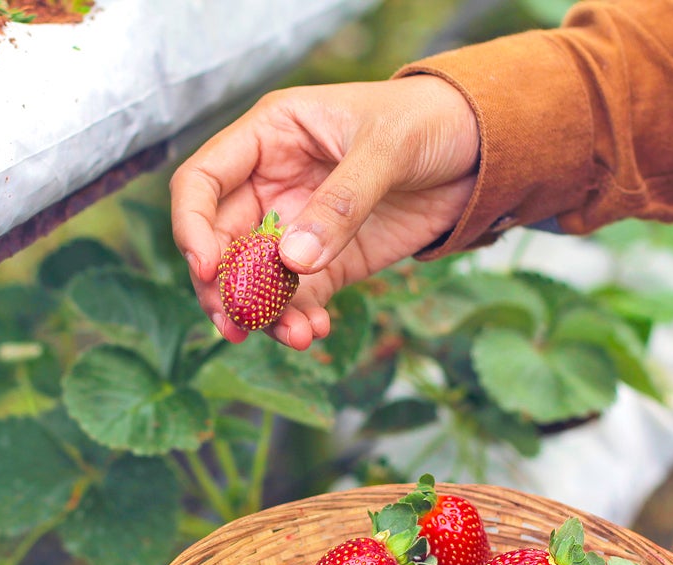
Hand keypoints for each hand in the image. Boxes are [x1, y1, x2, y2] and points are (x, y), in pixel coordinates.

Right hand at [169, 76, 479, 349]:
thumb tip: (291, 261)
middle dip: (222, 287)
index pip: (201, 182)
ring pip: (252, 280)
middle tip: (237, 323)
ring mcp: (294, 227)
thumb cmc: (427, 121)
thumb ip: (339, 204)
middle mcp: (269, 184)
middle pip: (217, 242)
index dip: (192, 225)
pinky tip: (314, 332)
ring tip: (291, 336)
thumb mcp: (387, 149)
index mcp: (268, 137)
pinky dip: (297, 320)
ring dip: (260, 314)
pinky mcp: (325, 263)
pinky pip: (296, 299)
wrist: (481, 150)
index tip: (207, 269)